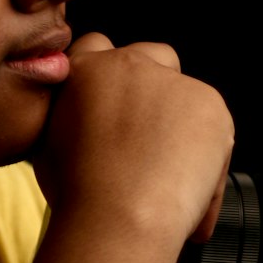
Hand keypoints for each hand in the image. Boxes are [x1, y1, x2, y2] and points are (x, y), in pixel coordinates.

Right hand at [34, 32, 233, 249]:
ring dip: (183, 126)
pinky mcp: (209, 103)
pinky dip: (207, 161)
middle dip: (156, 87)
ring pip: (187, 96)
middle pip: (154, 55)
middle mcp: (129, 64)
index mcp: (86, 70)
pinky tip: (186, 193)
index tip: (115, 106)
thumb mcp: (48, 146)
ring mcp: (172, 82)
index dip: (110, 77)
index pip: (97, 46)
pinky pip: (213, 130)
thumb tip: (80, 122)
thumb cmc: (78, 194)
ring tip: (167, 178)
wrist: (118, 216)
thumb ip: (66, 118)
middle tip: (149, 136)